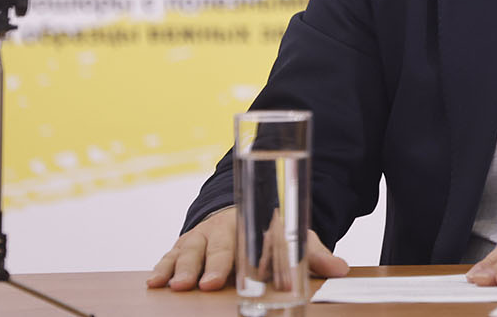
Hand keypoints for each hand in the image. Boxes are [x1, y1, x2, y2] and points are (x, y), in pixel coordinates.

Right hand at [145, 207, 349, 290]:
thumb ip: (315, 256)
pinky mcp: (185, 244)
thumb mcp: (294, 240)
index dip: (240, 258)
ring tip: (174, 285)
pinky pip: (171, 254)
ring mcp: (203, 236)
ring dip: (181, 267)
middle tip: (202, 284)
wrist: (240, 211)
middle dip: (209, 265)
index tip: (227, 276)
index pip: (249, 240)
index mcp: (254, 224)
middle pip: (216, 246)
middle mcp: (226, 228)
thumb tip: (341, 269)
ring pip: (190, 249)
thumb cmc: (270, 232)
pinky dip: (163, 266)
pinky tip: (154, 281)